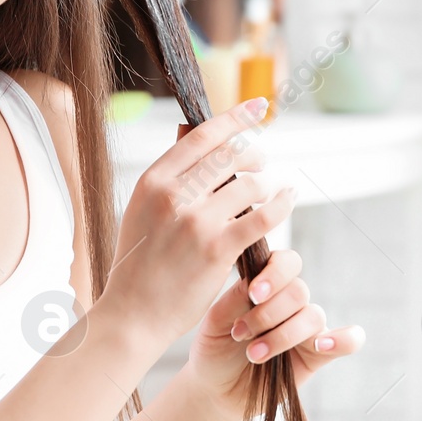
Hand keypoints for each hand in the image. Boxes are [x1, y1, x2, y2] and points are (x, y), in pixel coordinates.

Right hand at [101, 98, 295, 351]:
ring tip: (267, 193)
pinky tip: (288, 199)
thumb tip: (191, 130)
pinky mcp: (217, 248)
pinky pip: (262, 216)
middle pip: (230, 155)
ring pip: (250, 184)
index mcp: (153, 181)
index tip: (257, 107)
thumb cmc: (140, 263)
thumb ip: (169, 175)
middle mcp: (173, 195)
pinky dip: (282, 204)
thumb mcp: (142, 209)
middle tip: (260, 162)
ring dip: (265, 185)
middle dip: (253, 154)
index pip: (202, 136)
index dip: (235, 118)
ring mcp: (196, 221)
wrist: (133, 313)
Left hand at [183, 248, 365, 420]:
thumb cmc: (215, 349)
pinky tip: (321, 346)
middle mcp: (290, 303)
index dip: (274, 274)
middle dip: (268, 314)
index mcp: (266, 285)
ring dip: (283, 335)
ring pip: (313, 316)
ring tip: (254, 355)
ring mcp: (306, 328)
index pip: (286, 263)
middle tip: (241, 335)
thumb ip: (235, 299)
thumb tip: (254, 283)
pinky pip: (349, 340)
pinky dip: (344, 339)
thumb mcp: (215, 322)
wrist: (217, 389)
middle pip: (299, 291)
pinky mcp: (318, 355)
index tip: (253, 295)